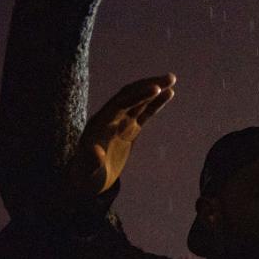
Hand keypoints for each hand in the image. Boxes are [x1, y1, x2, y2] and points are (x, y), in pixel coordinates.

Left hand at [64, 74, 175, 200]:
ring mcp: (121, 122)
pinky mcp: (129, 129)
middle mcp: (110, 117)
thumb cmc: (86, 176)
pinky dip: (156, 103)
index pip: (121, 103)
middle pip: (131, 95)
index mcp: (100, 122)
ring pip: (139, 101)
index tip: (156, 88)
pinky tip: (169, 94)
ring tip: (172, 79)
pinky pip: (144, 113)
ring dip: (155, 89)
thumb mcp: (87, 172)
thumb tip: (97, 152)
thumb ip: (91, 161)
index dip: (138, 95)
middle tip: (169, 78)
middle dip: (149, 85)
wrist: (88, 181)